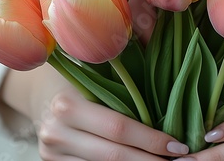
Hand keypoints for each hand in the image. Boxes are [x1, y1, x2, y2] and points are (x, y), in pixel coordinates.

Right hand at [0, 63, 188, 160]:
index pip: (118, 128)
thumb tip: (171, 73)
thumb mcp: (97, 71)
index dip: (152, 140)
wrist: (43, 93)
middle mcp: (55, 132)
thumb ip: (127, 75)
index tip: (179, 145)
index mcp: (67, 104)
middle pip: (113, 156)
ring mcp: (52, 153)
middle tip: (179, 160)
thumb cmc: (81, 77)